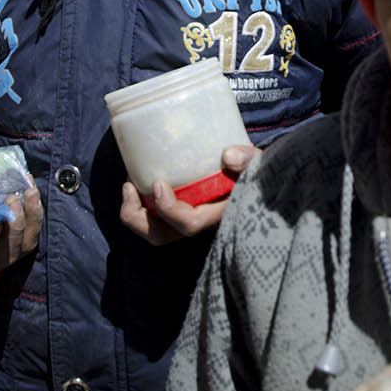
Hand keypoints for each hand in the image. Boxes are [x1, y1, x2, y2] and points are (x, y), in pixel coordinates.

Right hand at [0, 184, 42, 284]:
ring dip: (31, 217)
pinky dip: (34, 211)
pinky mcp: (15, 239)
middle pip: (10, 253)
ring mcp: (4, 254)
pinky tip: (30, 188)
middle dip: (15, 226)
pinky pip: (31, 230)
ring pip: (26, 242)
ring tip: (29, 191)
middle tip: (11, 199)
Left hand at [119, 144, 257, 244]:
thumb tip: (229, 154)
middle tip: (129, 188)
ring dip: (134, 214)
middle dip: (138, 219)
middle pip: (162, 236)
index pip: (188, 224)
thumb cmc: (259, 171)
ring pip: (154, 231)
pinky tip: (137, 181)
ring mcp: (188, 219)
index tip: (158, 184)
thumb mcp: (261, 164)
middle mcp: (200, 223)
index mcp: (218, 215)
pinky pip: (154, 218)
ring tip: (128, 186)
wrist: (259, 177)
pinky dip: (140, 206)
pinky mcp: (181, 210)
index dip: (168, 209)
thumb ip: (249, 160)